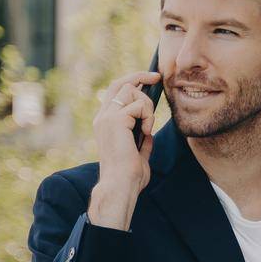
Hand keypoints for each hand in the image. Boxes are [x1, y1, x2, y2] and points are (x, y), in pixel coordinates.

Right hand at [93, 69, 160, 188]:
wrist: (121, 185)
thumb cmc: (129, 176)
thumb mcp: (138, 154)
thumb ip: (141, 141)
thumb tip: (149, 133)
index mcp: (105, 123)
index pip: (116, 93)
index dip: (133, 82)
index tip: (151, 79)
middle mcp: (102, 117)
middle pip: (121, 83)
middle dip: (140, 76)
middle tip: (157, 76)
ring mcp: (107, 117)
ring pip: (132, 91)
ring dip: (147, 106)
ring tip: (148, 126)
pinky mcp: (115, 120)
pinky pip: (138, 106)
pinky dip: (148, 116)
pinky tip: (146, 131)